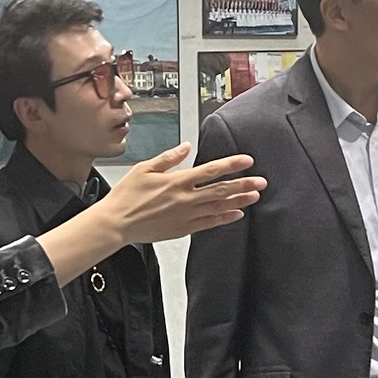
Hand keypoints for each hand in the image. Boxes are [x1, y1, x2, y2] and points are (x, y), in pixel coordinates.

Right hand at [95, 143, 263, 245]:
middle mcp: (185, 199)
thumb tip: (186, 147)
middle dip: (243, 185)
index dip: (231, 165)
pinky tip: (237, 215)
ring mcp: (185, 216)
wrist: (116, 224)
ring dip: (238, 201)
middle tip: (261, 182)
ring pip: (218, 208)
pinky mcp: (182, 229)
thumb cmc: (127, 196)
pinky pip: (209, 224)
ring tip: (254, 196)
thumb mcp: (145, 169)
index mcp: (177, 182)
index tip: (246, 161)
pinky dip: (224, 219)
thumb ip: (169, 158)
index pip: (210, 170)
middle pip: (221, 190)